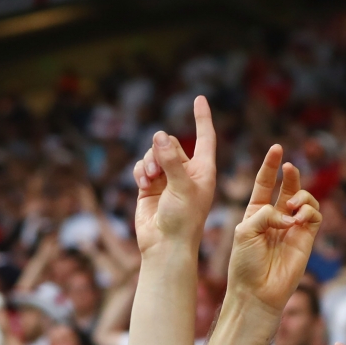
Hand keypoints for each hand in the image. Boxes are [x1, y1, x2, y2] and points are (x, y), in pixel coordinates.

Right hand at [132, 96, 216, 255]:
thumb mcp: (181, 186)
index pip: (205, 137)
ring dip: (149, 163)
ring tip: (149, 179)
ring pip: (154, 154)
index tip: (199, 98)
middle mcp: (186, 172)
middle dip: (161, 152)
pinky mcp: (150, 188)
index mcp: (203, 170)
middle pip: (171, 143)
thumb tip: (160, 134)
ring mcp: (167, 180)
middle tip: (157, 169)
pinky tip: (143, 185)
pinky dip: (140, 173)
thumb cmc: (183, 220)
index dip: (202, 118)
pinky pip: (142, 167)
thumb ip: (171, 159)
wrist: (165, 246)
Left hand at [226, 145, 323, 312]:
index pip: (265, 183)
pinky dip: (308, 211)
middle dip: (290, 174)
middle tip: (289, 166)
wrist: (257, 292)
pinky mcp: (306, 238)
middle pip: (287, 187)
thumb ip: (265, 212)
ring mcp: (292, 227)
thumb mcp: (245, 230)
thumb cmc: (244, 264)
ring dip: (299, 196)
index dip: (271, 166)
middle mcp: (275, 218)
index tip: (277, 148)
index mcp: (256, 213)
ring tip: (291, 206)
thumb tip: (290, 213)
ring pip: (304, 199)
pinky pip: (314, 215)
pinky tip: (297, 219)